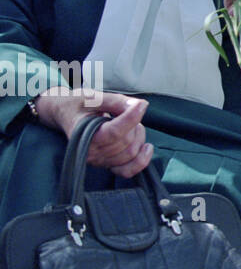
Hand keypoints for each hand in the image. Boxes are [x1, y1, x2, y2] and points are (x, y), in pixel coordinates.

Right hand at [33, 91, 152, 178]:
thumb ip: (117, 101)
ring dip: (139, 136)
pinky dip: (140, 161)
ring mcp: (98, 161)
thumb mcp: (95, 97)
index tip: (141, 104)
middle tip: (126, 112)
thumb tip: (139, 106)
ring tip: (129, 124)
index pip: (114, 132)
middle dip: (134, 123)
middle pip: (126, 141)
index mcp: (84, 135)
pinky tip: (146, 147)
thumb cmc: (79, 105)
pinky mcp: (106, 165)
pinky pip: (127, 171)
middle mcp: (90, 153)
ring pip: (131, 153)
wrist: (66, 115)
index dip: (131, 118)